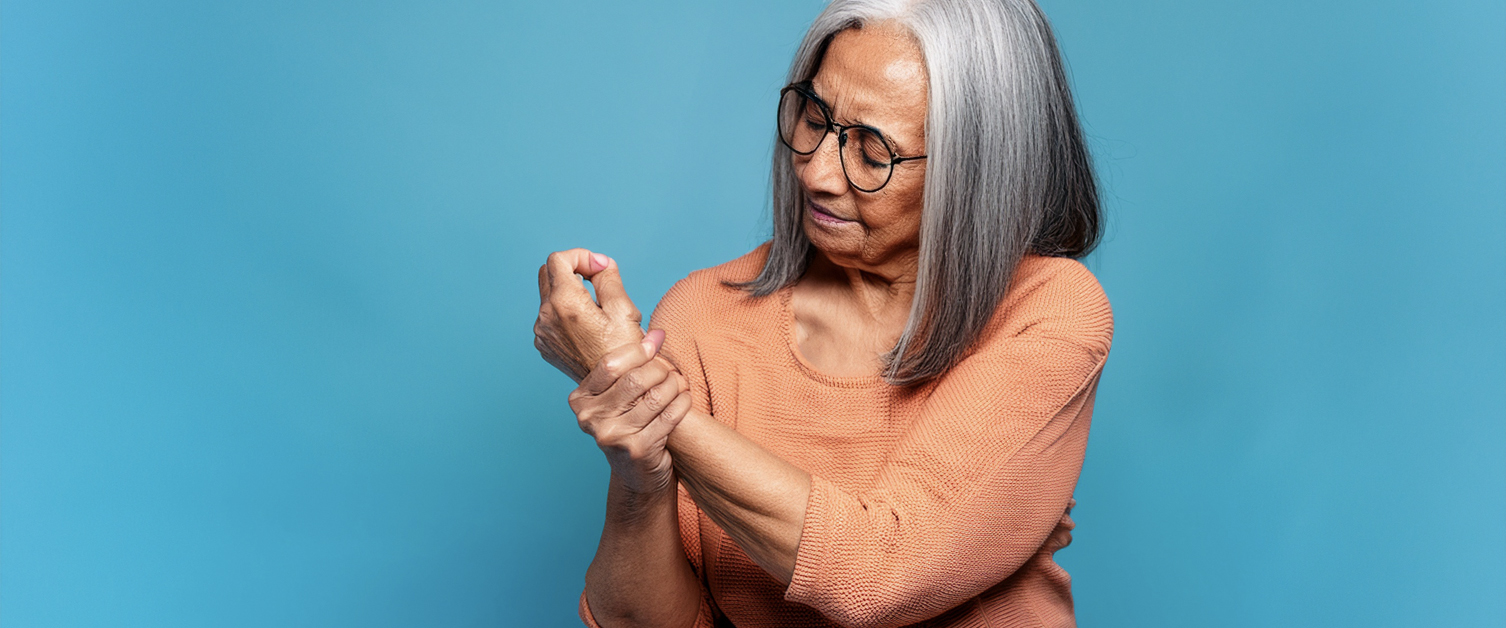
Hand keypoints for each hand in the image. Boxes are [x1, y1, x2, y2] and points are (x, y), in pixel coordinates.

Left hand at [534, 248, 644, 381]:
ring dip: (569, 293)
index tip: (600, 269)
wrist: (615, 389)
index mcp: (565, 302)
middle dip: (572, 270)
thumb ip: (608, 276)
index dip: (581, 257)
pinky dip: (564, 313)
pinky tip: (586, 328)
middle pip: (548, 274)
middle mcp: (546, 316)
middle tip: (596, 282)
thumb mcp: (624, 308)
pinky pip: (549, 318)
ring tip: (596, 311)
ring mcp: (542, 333)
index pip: (558, 259)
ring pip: (549, 296)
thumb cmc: (624, 352)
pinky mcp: (544, 345)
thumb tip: (599, 263)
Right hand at [570, 330, 691, 494]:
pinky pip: (669, 416)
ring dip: (675, 385)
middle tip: (672, 370)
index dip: (638, 350)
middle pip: (634, 379)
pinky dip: (682, 403)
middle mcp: (590, 418)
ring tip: (680, 383)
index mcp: (581, 399)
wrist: (637, 475)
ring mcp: (613, 436)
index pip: (610, 364)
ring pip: (655, 396)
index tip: (657, 342)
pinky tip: (685, 398)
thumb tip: (656, 334)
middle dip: (661, 369)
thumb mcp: (619, 397)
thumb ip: (631, 366)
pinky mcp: (638, 450)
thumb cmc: (630, 425)